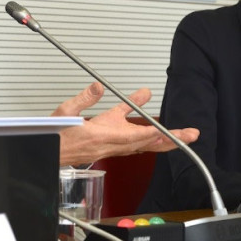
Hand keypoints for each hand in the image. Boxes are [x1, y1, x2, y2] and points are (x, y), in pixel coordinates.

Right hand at [54, 82, 198, 165]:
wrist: (49, 154)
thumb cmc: (56, 136)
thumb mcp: (66, 111)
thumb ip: (85, 98)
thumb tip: (99, 86)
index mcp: (102, 134)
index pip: (133, 134)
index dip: (153, 130)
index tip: (170, 128)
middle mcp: (111, 143)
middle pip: (147, 143)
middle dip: (171, 139)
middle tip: (191, 135)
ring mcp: (111, 148)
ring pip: (143, 147)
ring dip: (164, 142)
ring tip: (182, 138)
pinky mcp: (109, 148)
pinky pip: (134, 147)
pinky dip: (149, 142)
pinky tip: (156, 138)